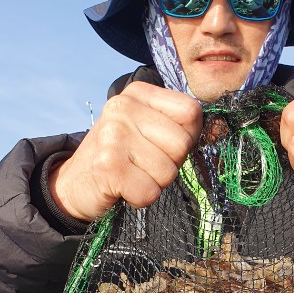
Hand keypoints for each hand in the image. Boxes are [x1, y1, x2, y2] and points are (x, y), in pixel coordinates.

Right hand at [49, 82, 202, 219]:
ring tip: (132, 175)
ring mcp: (113, 136)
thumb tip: (220, 130)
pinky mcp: (107, 166)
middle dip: (170, 164)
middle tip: (144, 164)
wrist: (73, 183)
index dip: (188, 137)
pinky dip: (141, 199)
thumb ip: (179, 125)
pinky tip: (124, 188)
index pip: (191, 112)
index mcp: (138, 93)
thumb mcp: (147, 129)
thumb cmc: (121, 157)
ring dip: (154, 183)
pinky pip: (150, 192)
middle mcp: (123, 108)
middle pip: (182, 144)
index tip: (165, 146)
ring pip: (168, 172)